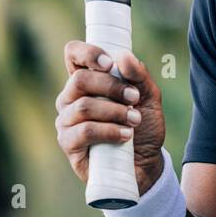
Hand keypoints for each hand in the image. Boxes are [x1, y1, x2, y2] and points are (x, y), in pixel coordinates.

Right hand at [56, 41, 166, 194]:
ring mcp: (67, 121)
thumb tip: (123, 56)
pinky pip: (84, 131)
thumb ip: (139, 75)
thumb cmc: (143, 126)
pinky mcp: (68, 144)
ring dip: (115, 112)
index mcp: (88, 80)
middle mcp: (71, 98)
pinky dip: (109, 131)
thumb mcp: (149, 97)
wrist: (146, 163)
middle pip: (80, 80)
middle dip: (112, 86)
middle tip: (134, 98)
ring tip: (135, 120)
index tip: (110, 63)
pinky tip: (125, 136)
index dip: (87, 53)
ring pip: (83, 106)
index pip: (73, 55)